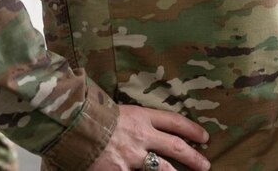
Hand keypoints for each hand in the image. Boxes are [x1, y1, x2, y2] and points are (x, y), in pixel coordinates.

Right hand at [90, 105, 209, 170]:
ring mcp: (132, 156)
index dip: (192, 130)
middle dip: (193, 157)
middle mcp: (142, 136)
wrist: (72, 125)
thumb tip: (148, 130)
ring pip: (162, 168)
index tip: (204, 137)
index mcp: (142, 117)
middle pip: (175, 146)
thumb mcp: (119, 111)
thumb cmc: (91, 116)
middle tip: (205, 165)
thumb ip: (136, 121)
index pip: (175, 122)